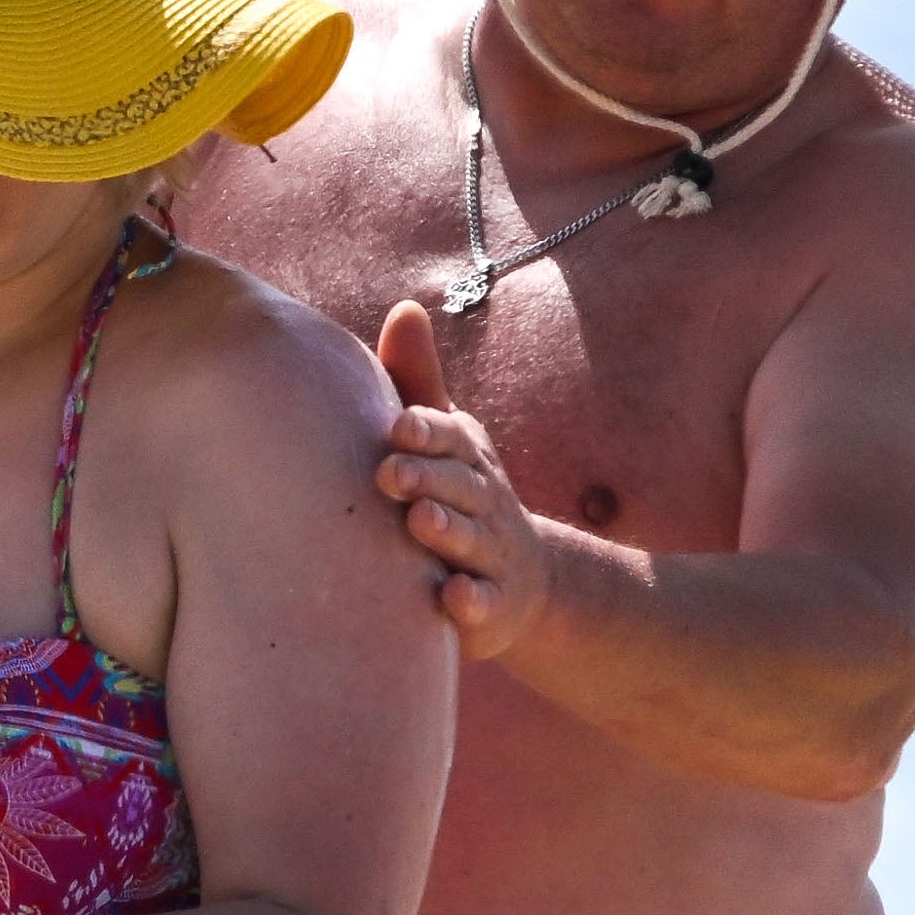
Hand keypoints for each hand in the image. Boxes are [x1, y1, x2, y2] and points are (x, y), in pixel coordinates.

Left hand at [371, 300, 548, 663]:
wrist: (526, 582)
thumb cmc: (461, 495)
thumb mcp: (448, 440)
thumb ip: (420, 381)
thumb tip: (406, 307)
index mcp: (468, 458)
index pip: (452, 437)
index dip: (428, 432)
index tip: (397, 428)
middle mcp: (485, 502)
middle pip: (461, 486)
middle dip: (429, 479)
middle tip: (389, 474)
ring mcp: (493, 555)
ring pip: (472, 542)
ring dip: (448, 532)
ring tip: (419, 523)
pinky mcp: (494, 607)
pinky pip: (486, 604)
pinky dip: (472, 601)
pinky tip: (451, 597)